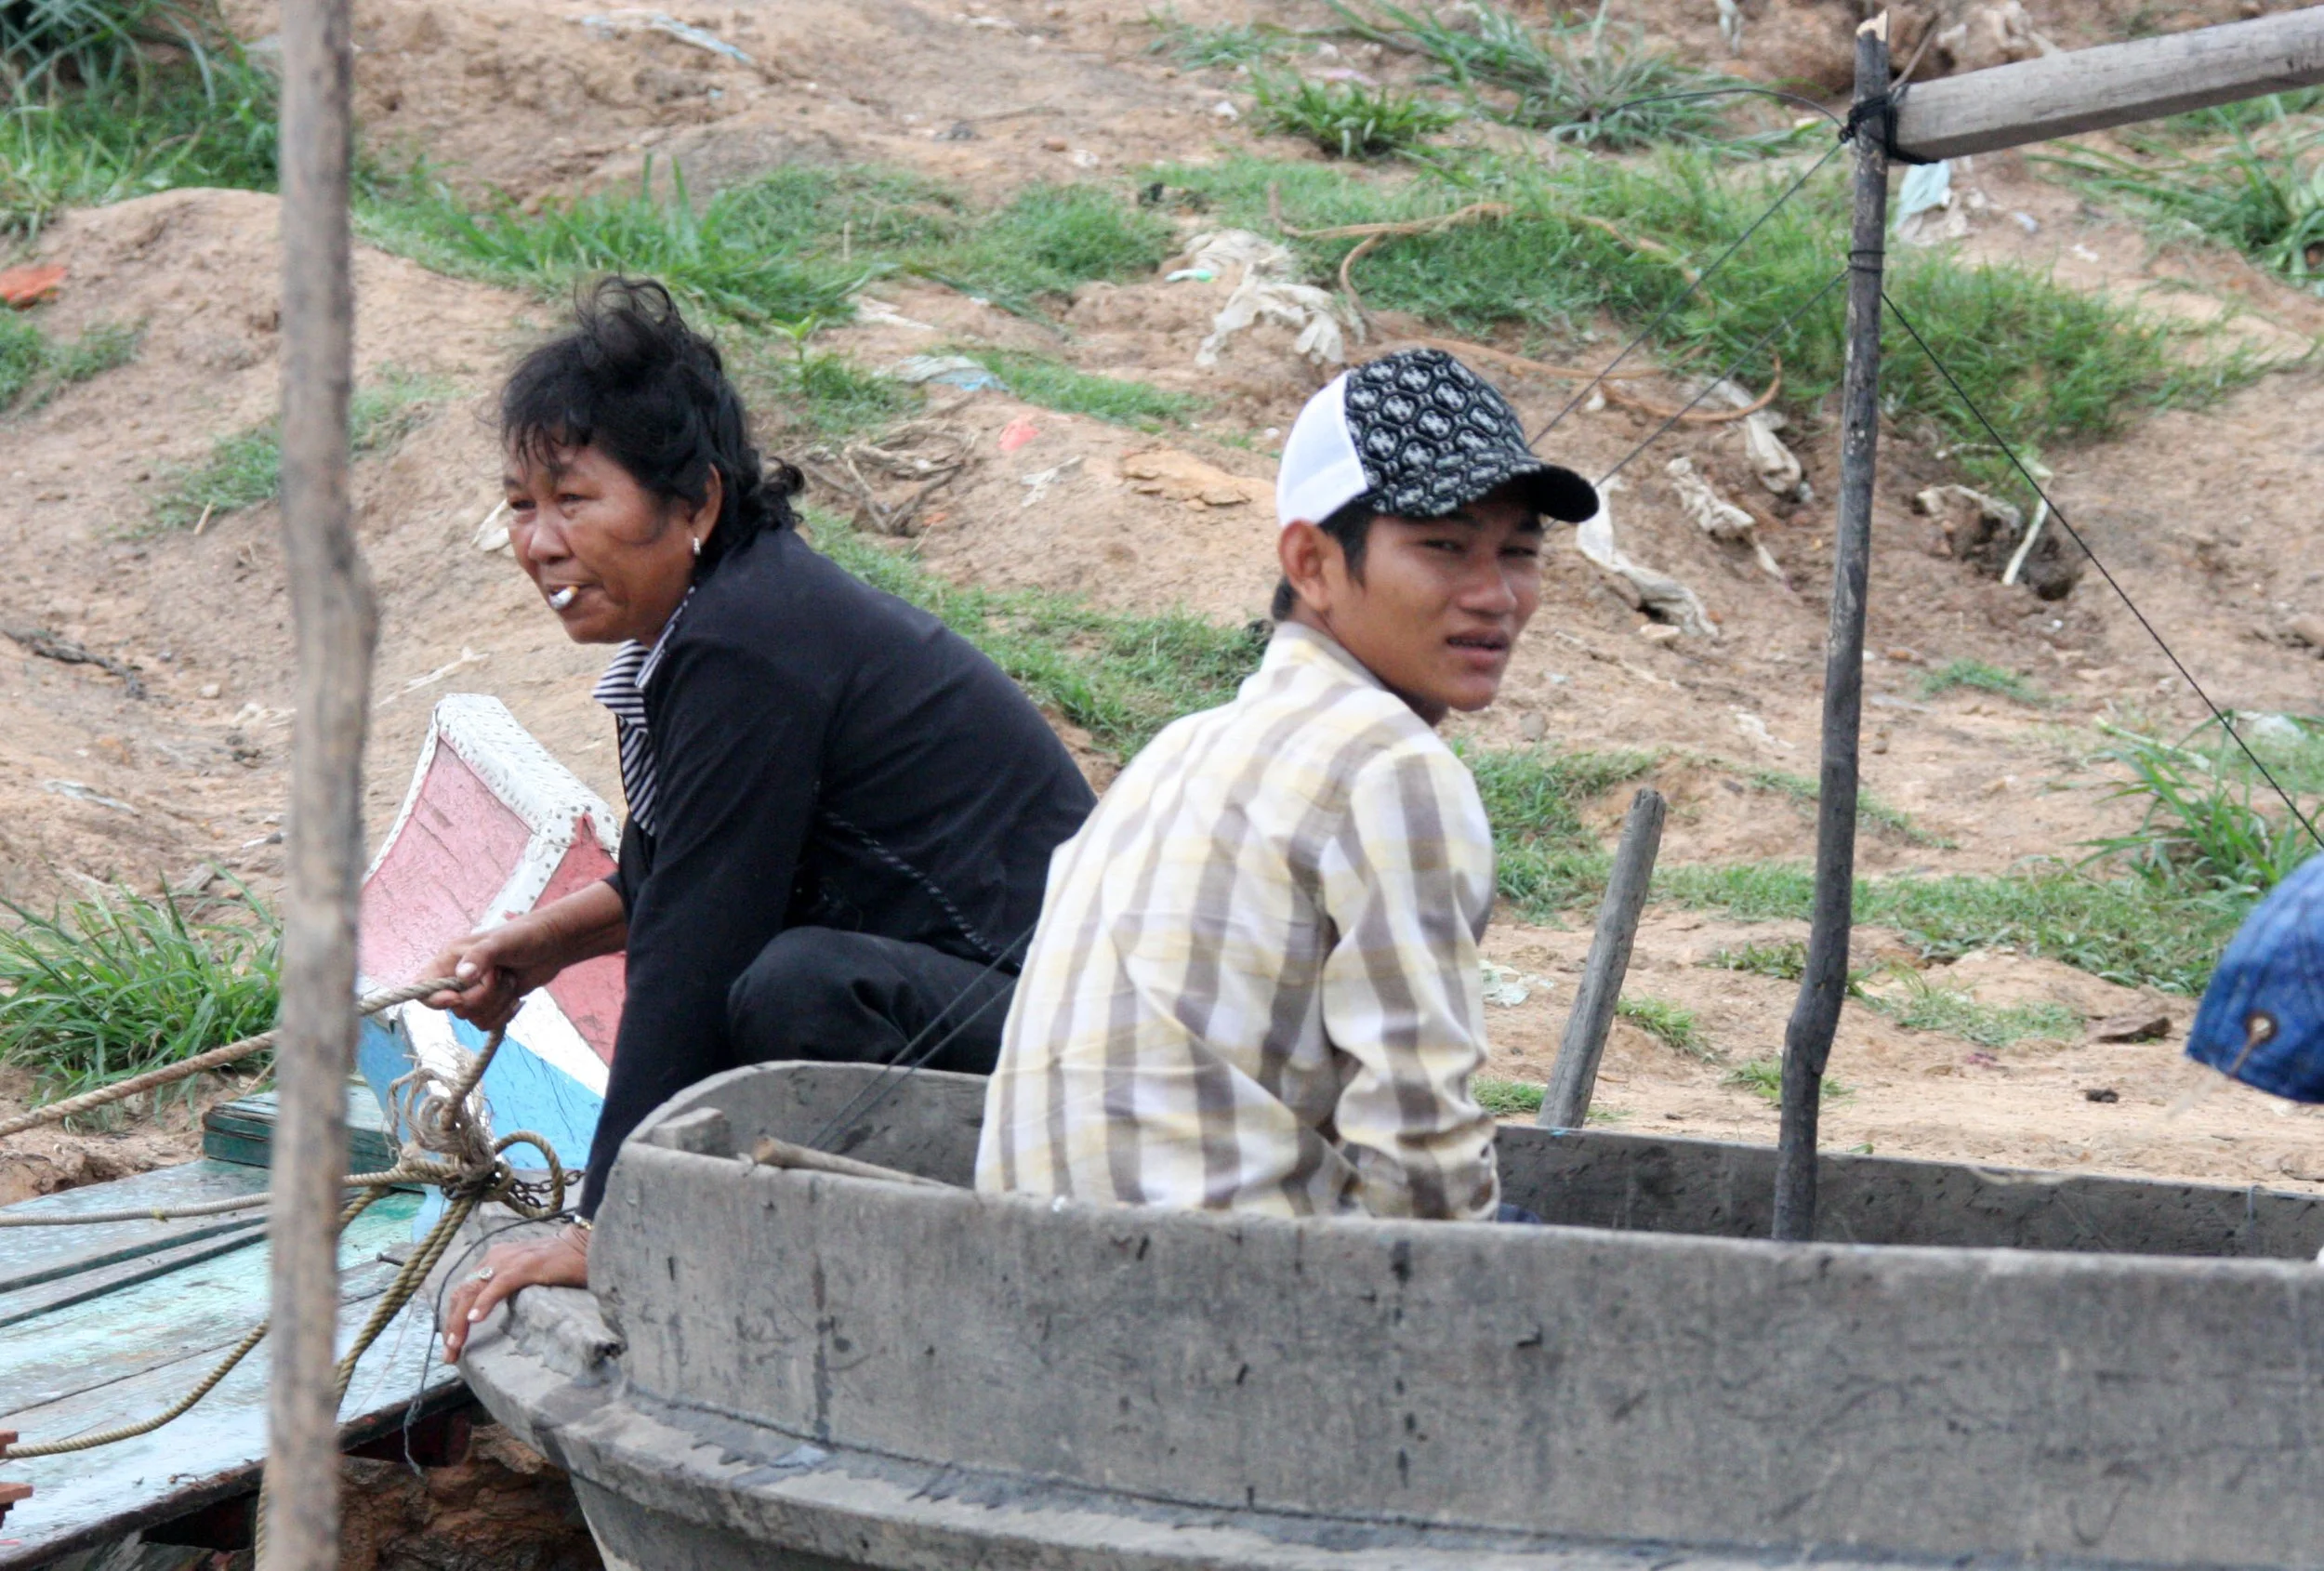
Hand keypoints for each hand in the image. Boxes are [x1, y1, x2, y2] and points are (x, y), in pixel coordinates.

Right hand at [420, 881, 627, 1030]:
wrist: (552, 946)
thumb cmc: (525, 936)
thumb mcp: (501, 943)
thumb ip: (480, 957)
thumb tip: (462, 977)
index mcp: (451, 960)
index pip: (424, 987)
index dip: (435, 999)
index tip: (457, 997)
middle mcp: (458, 978)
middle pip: (456, 1008)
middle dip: (484, 997)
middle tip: (501, 974)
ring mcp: (475, 993)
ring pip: (473, 1018)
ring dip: (498, 1004)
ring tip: (511, 980)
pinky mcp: (492, 1004)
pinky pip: (488, 1024)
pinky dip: (505, 1014)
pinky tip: (517, 997)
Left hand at [440, 1226, 589, 1361]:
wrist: (586, 1243)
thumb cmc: (562, 1263)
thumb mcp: (526, 1275)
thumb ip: (507, 1286)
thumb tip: (491, 1313)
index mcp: (494, 1259)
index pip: (464, 1290)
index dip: (453, 1317)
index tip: (452, 1344)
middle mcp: (495, 1257)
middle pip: (462, 1293)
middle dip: (451, 1325)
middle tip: (450, 1354)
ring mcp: (509, 1260)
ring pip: (473, 1291)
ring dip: (460, 1321)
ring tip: (455, 1345)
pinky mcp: (524, 1266)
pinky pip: (498, 1286)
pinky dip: (483, 1303)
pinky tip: (475, 1320)